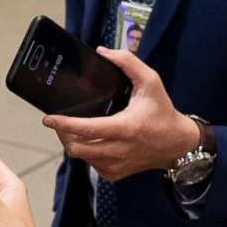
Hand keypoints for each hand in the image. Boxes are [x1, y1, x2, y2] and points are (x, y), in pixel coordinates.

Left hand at [42, 49, 200, 181]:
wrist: (177, 144)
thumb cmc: (162, 112)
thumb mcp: (151, 81)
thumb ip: (128, 62)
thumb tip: (102, 52)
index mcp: (125, 128)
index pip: (86, 129)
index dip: (64, 124)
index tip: (48, 119)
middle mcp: (119, 150)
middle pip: (76, 147)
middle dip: (63, 134)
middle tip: (61, 121)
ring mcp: (116, 165)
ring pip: (81, 156)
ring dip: (73, 142)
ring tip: (76, 128)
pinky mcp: (114, 174)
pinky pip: (90, 163)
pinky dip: (86, 152)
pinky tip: (92, 140)